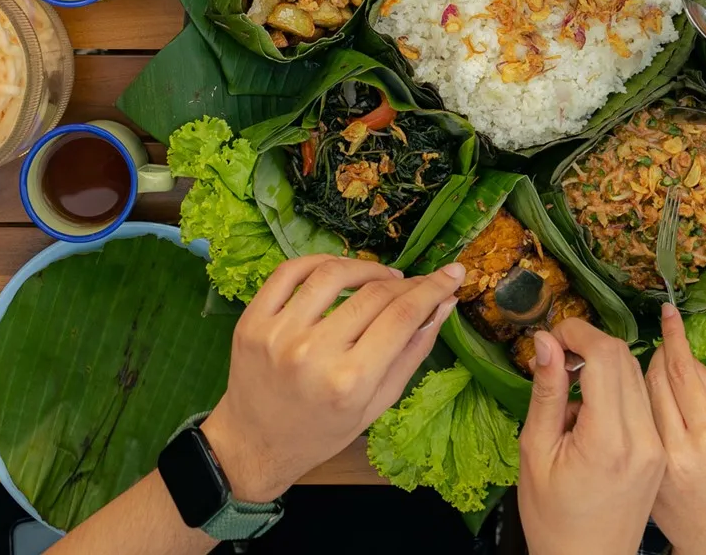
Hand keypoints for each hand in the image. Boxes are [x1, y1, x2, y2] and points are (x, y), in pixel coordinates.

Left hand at [199, 255, 463, 501]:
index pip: (402, 316)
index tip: (453, 273)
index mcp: (350, 381)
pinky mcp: (253, 320)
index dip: (433, 288)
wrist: (255, 444)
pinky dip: (321, 261)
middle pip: (375, 294)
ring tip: (384, 277)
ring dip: (368, 267)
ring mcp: (278, 333)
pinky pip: (291, 271)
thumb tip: (444, 304)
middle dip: (408, 282)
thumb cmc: (323, 431)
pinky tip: (341, 270)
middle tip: (420, 282)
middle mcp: (314, 353)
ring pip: (334, 272)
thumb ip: (413, 352)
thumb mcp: (378, 403)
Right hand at [519, 319, 665, 554]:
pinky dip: (617, 390)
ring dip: (604, 365)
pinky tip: (591, 411)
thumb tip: (546, 342)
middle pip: (626, 359)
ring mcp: (657, 447)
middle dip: (590, 344)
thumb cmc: (552, 518)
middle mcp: (643, 439)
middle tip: (557, 356)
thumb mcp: (536, 452)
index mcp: (609, 440)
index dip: (578, 333)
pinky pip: (643, 401)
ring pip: (638, 376)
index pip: (606, 356)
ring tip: (570, 386)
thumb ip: (547, 393)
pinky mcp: (660, 452)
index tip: (553, 335)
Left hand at [647, 303, 705, 554]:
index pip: (678, 370)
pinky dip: (626, 404)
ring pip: (631, 396)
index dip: (671, 335)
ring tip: (650, 371)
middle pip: (648, 378)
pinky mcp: (635, 472)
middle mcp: (673, 449)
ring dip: (633, 373)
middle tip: (661, 344)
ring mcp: (649, 464)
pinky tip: (637, 403)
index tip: (668, 311)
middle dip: (651, 353)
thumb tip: (684, 357)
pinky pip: (627, 422)